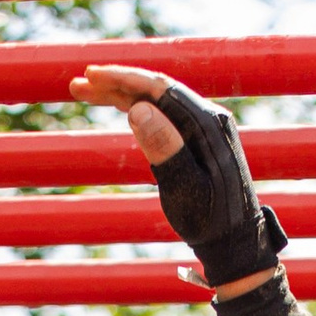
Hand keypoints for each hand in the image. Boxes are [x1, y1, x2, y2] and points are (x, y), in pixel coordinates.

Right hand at [72, 65, 285, 296]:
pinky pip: (165, 115)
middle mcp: (206, 116)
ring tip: (89, 92)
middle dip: (117, 83)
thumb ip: (163, 148)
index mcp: (205, 123)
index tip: (92, 76)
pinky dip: (139, 109)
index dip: (123, 79)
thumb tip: (137, 109)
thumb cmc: (210, 220)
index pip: (158, 89)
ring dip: (123, 94)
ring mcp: (203, 127)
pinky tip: (121, 108)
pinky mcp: (197, 139)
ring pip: (158, 101)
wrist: (235, 239)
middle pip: (155, 89)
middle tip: (80, 82)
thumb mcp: (184, 188)